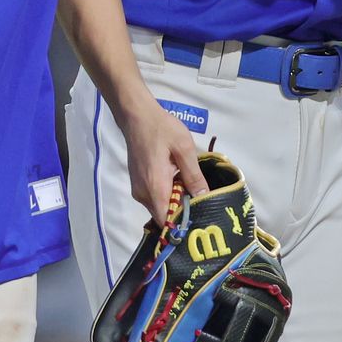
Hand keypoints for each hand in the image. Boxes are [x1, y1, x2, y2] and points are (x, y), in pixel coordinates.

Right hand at [115, 101, 204, 226]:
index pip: (167, 222)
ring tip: (193, 192)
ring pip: (159, 208)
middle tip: (202, 206)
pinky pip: (154, 199)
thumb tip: (204, 198)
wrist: (137, 116)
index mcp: (155, 188)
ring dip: (174, 203)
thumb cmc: (162, 129)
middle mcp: (143, 194)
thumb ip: (194, 176)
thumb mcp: (184, 149)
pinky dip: (167, 196)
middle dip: (181, 214)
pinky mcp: (137, 184)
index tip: (200, 221)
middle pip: (163, 217)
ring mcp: (138, 189)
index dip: (182, 225)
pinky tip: (179, 183)